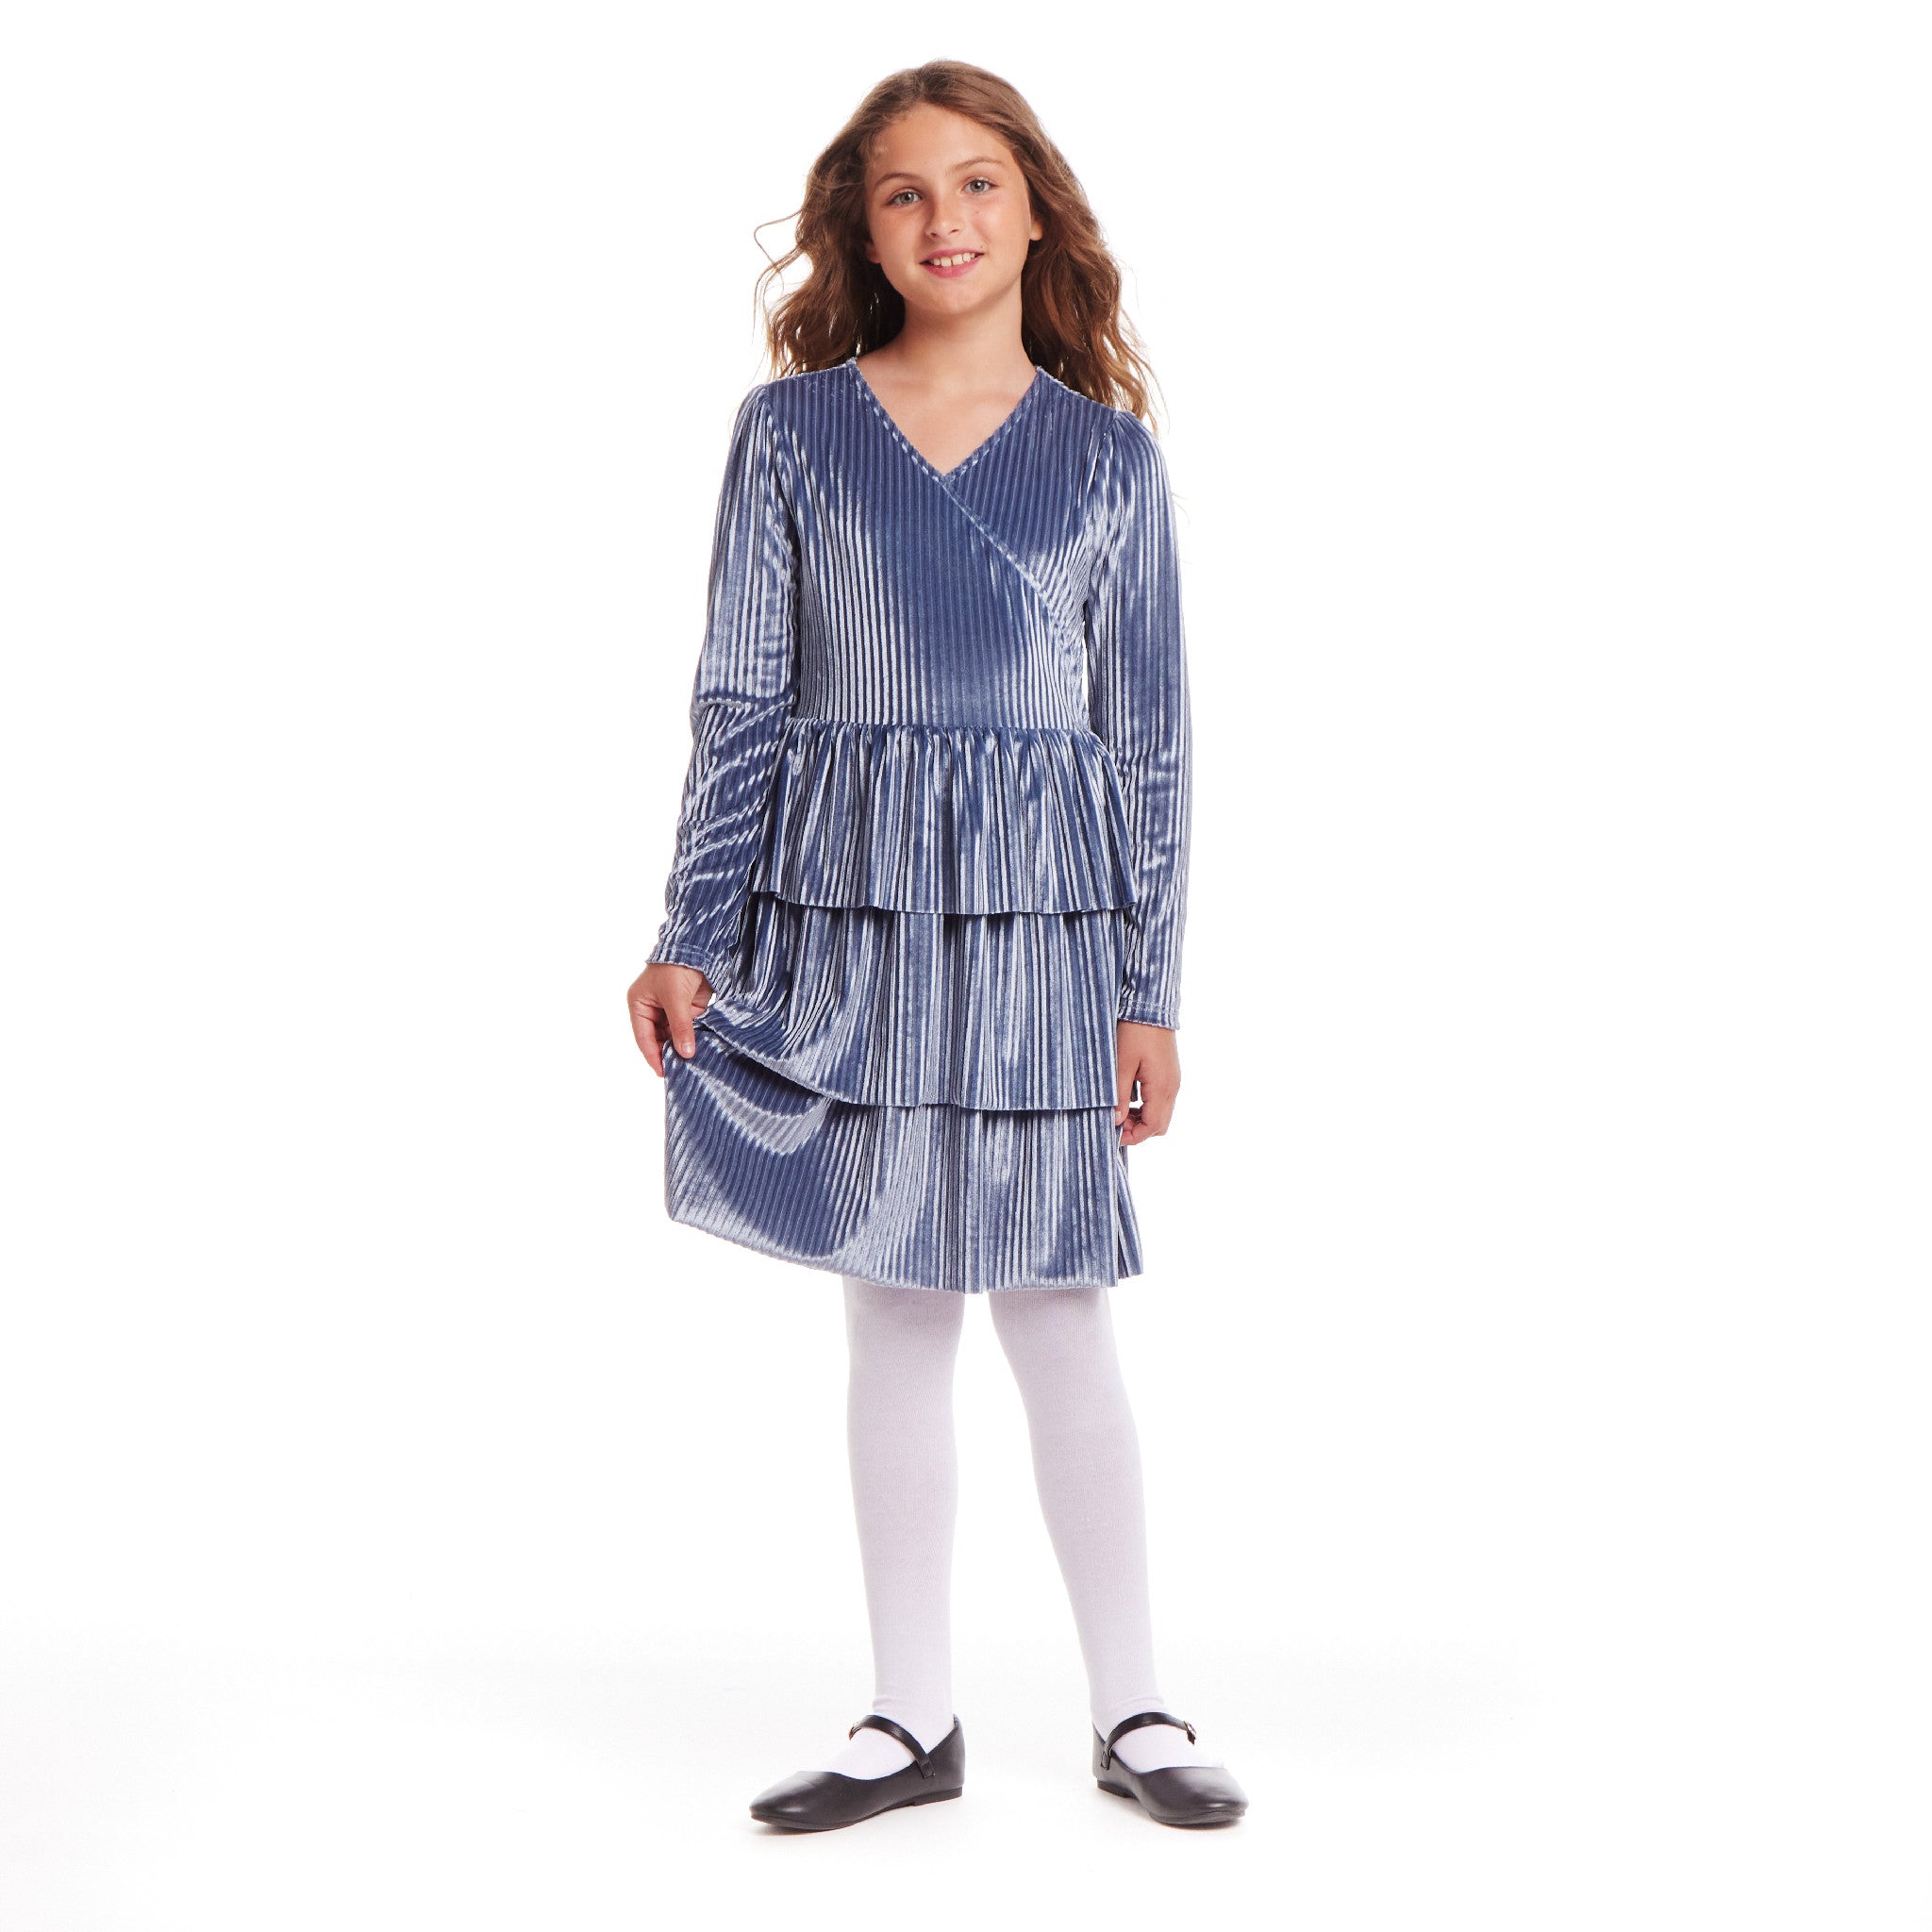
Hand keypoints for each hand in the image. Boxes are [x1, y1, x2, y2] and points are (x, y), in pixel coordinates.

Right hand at [628, 962, 714, 1075]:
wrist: (699, 946)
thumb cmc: (677, 966)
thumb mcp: (676, 999)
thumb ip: (681, 1027)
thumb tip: (686, 1053)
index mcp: (639, 1004)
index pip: (644, 1037)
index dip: (653, 1056)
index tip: (663, 1072)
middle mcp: (652, 1008)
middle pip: (659, 1038)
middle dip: (669, 1053)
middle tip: (680, 1071)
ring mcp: (671, 1009)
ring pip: (674, 1035)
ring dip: (683, 1046)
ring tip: (692, 1064)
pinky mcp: (689, 1007)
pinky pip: (689, 1028)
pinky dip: (694, 1038)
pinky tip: (701, 1050)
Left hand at [1114, 1020, 1178, 1145]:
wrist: (1150, 1007)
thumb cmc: (1135, 1032)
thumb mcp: (1121, 1065)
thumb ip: (1120, 1096)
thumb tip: (1117, 1121)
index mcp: (1162, 1088)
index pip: (1153, 1127)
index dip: (1134, 1136)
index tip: (1114, 1133)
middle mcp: (1172, 1087)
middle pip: (1160, 1125)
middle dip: (1139, 1129)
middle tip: (1116, 1121)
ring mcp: (1172, 1080)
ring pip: (1162, 1113)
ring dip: (1142, 1117)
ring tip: (1120, 1109)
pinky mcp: (1169, 1073)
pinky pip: (1161, 1099)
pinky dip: (1147, 1105)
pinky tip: (1129, 1094)